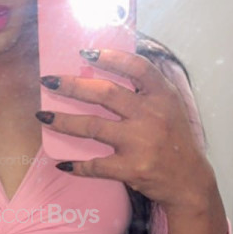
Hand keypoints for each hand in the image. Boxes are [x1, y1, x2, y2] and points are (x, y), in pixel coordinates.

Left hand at [37, 47, 215, 212]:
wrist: (189, 181)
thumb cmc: (175, 140)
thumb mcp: (171, 107)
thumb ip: (148, 89)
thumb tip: (110, 65)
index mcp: (163, 96)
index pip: (137, 67)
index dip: (111, 57)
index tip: (86, 52)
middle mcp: (151, 115)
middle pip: (106, 93)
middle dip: (73, 85)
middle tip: (49, 81)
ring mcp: (140, 143)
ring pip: (93, 126)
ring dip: (63, 121)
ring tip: (43, 116)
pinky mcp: (131, 168)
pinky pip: (96, 165)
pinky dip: (77, 165)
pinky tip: (63, 163)